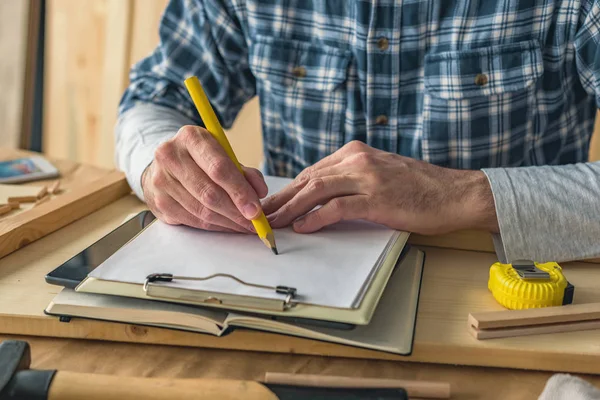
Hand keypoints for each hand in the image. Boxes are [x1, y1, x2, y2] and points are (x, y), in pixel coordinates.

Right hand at [141, 125, 266, 232]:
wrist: (165, 164)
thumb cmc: (201, 159)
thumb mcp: (223, 154)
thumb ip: (244, 171)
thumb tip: (260, 191)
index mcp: (191, 137)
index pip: (219, 168)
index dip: (240, 192)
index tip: (255, 209)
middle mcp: (170, 156)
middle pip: (209, 193)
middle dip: (236, 212)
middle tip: (254, 222)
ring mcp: (161, 180)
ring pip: (201, 211)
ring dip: (227, 222)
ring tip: (244, 225)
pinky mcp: (159, 202)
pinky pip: (192, 220)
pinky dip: (214, 226)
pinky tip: (227, 225)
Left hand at [262, 141, 497, 234]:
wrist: (455, 193)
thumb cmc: (418, 188)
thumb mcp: (378, 174)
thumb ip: (350, 180)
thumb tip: (319, 197)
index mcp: (355, 153)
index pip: (312, 172)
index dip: (289, 190)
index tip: (273, 204)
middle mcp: (357, 160)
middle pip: (308, 179)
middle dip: (282, 199)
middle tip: (262, 216)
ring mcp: (367, 177)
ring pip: (316, 190)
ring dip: (290, 208)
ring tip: (274, 224)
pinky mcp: (377, 198)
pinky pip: (337, 207)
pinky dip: (315, 217)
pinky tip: (302, 227)